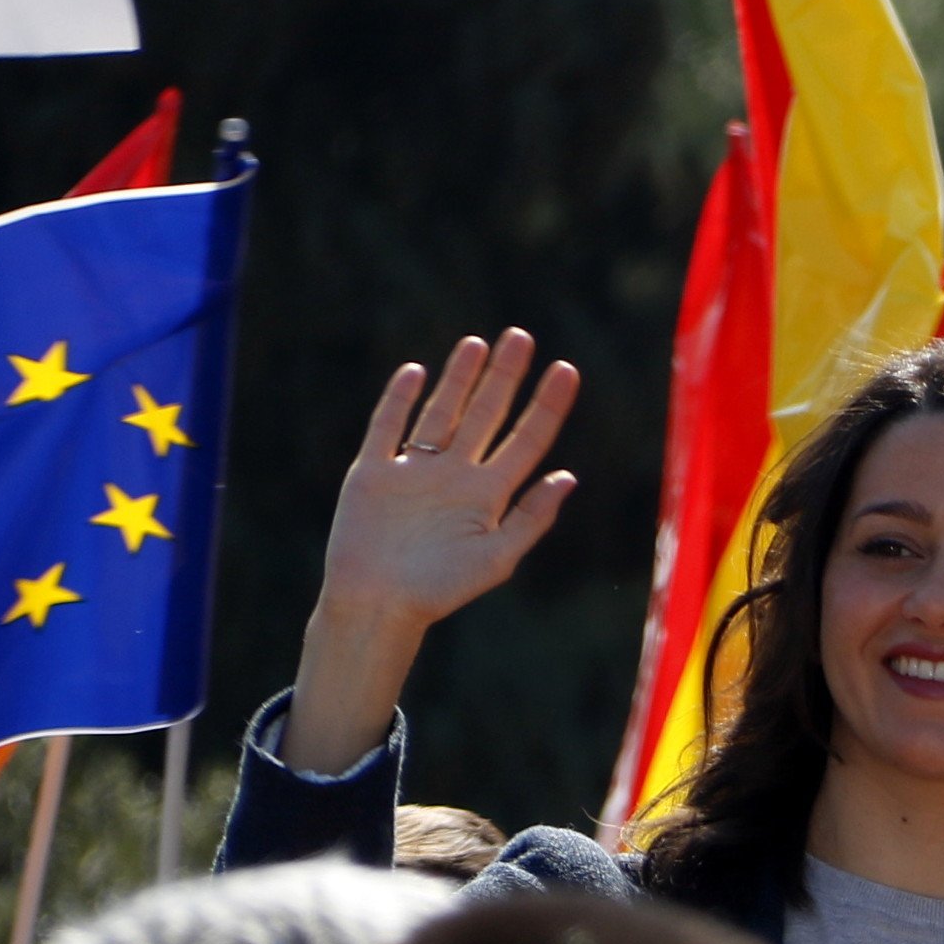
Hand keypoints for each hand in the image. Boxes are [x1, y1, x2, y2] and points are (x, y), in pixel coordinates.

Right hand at [281, 332, 580, 773]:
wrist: (378, 606)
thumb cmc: (440, 590)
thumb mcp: (497, 558)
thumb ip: (532, 517)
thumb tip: (569, 476)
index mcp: (490, 495)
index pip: (527, 439)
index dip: (547, 406)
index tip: (567, 370)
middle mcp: (455, 476)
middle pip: (486, 415)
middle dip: (505, 376)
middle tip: (522, 336)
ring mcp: (414, 471)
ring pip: (441, 412)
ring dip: (459, 379)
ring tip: (478, 343)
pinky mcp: (374, 474)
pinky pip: (387, 428)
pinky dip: (399, 400)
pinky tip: (415, 372)